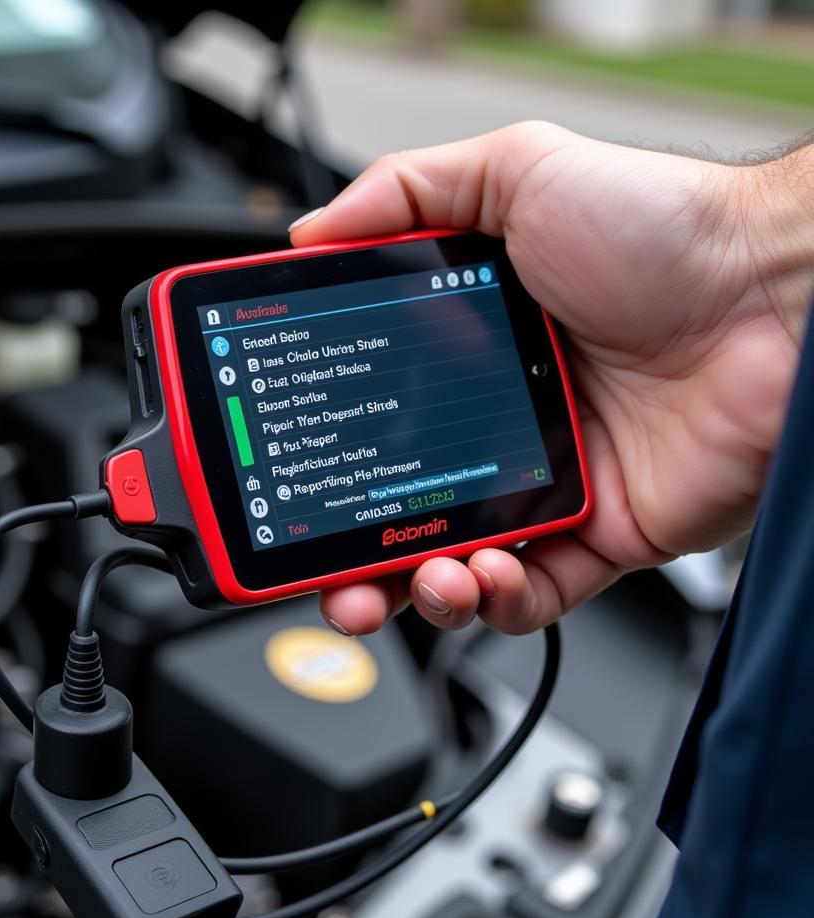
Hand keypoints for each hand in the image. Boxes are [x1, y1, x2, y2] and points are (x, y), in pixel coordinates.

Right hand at [290, 122, 813, 635]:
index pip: (378, 423)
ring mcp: (550, 484)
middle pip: (406, 514)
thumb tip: (313, 231)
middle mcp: (502, 426)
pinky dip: (501, 602)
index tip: (292, 483)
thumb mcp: (516, 176)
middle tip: (332, 579)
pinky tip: (486, 577)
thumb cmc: (661, 233)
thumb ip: (405, 193)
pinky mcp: (602, 533)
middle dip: (359, 562)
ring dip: (425, 591)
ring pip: (462, 565)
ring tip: (422, 579)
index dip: (330, 462)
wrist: (778, 296)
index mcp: (470, 357)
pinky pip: (537, 595)